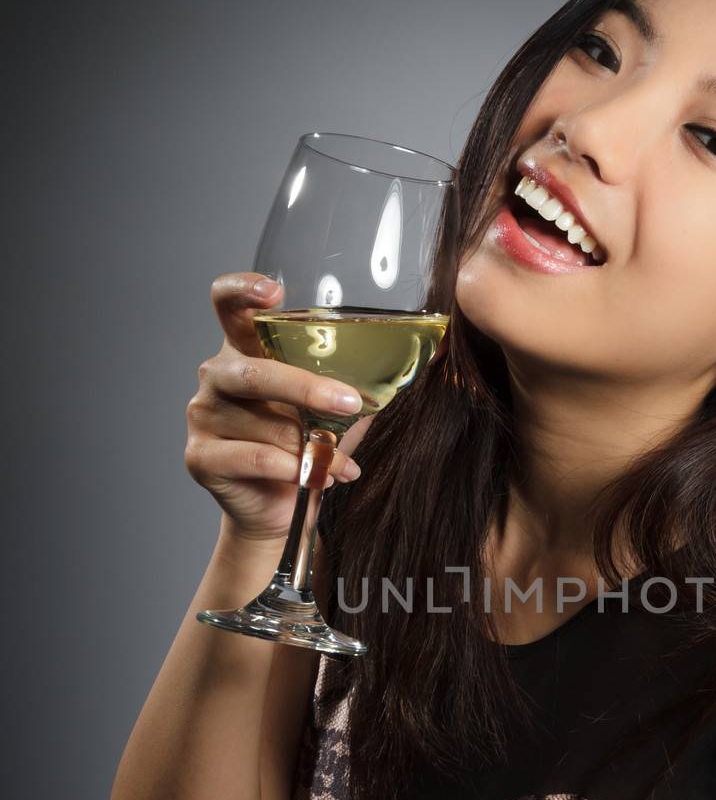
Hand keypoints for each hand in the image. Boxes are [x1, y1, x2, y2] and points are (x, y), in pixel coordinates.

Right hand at [185, 273, 373, 543]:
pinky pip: (255, 458)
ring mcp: (204, 416)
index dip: (242, 290)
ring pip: (264, 424)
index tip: (273, 292)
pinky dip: (294, 469)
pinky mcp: (201, 457)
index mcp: (244, 350)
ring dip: (312, 446)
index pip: (228, 305)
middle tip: (349, 404)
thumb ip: (364, 380)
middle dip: (306, 389)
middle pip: (253, 372)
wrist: (278, 509)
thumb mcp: (335, 408)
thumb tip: (431, 355)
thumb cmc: (306, 446)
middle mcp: (217, 376)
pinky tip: (320, 477)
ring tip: (339, 461)